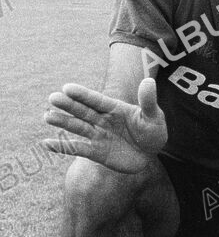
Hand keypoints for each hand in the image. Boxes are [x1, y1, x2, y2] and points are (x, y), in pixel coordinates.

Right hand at [43, 78, 166, 172]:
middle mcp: (102, 120)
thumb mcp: (154, 117)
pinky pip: (77, 148)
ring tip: (48, 116)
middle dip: (69, 105)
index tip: (67, 87)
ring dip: (63, 122)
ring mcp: (98, 135)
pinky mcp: (96, 152)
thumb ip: (148, 101)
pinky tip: (46, 143)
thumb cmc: (152, 132)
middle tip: (53, 98)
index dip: (83, 94)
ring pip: (78, 127)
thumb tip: (149, 81)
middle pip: (83, 111)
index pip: (97, 100)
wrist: (149, 155)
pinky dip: (62, 146)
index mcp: (114, 108)